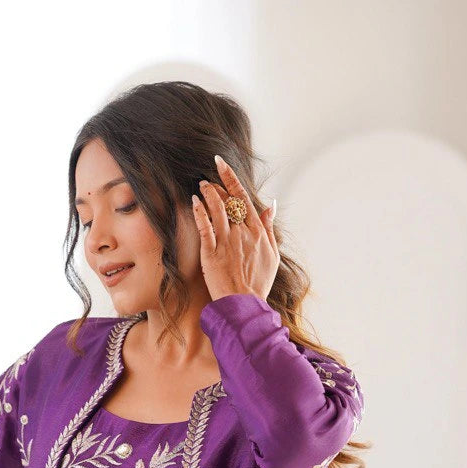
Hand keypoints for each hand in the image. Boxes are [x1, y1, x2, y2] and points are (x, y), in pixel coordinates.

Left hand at [191, 155, 279, 303]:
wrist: (245, 303)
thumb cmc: (258, 282)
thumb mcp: (272, 254)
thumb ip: (269, 227)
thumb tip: (271, 206)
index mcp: (257, 230)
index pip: (243, 197)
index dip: (230, 178)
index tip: (220, 164)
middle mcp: (242, 232)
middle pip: (228, 200)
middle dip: (216, 185)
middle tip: (207, 180)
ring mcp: (226, 242)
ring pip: (216, 209)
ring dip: (207, 193)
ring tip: (200, 186)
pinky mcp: (212, 253)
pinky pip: (205, 227)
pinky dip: (199, 212)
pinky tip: (194, 202)